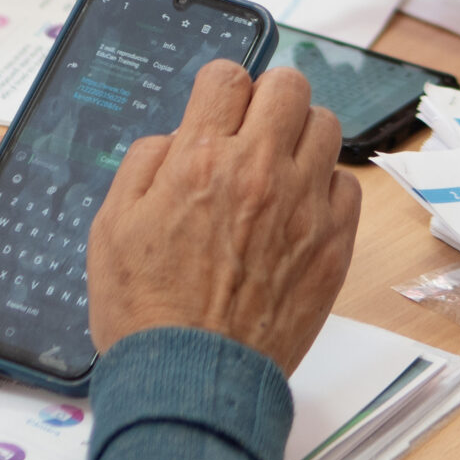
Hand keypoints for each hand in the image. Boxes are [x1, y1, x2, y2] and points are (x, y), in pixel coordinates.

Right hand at [86, 62, 359, 374]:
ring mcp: (304, 207)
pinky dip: (325, 188)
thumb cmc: (146, 312)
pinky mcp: (334, 245)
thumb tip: (177, 136)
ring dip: (301, 136)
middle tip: (254, 126)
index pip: (228, 76)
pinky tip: (299, 211)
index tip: (217, 107)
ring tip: (280, 166)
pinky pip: (347, 185)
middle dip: (268, 96)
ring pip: (326, 126)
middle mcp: (259, 172)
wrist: (191, 382)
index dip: (218, 88)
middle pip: (290, 85)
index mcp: (200, 160)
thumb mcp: (111, 225)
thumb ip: (145, 164)